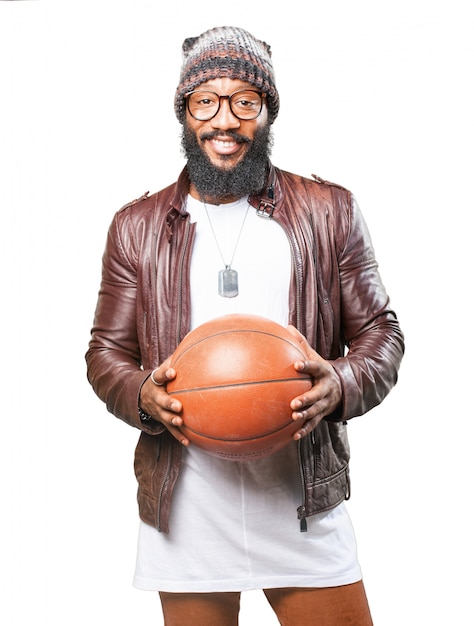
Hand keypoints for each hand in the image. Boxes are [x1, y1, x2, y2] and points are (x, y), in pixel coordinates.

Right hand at [138, 357, 188, 445]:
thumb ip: (173, 359)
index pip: (158, 376)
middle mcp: (155, 397)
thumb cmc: (158, 380)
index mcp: (155, 382)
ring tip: (179, 421)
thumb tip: (190, 341)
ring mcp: (157, 411)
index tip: (172, 372)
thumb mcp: (161, 369)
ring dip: (172, 420)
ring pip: (164, 416)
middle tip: (178, 405)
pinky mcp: (162, 420)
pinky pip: (170, 430)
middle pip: (161, 400)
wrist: (139, 396)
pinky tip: (188, 441)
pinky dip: (178, 436)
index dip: (164, 374)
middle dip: (169, 403)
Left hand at [286, 325, 342, 440]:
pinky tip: (293, 436)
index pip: (315, 367)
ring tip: (294, 417)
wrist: (341, 387)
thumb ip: (301, 344)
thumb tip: (287, 326)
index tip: (296, 365)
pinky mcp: (322, 415)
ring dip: (305, 415)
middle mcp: (326, 389)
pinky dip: (304, 430)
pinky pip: (313, 424)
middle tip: (294, 402)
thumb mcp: (314, 356)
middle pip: (317, 394)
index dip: (307, 366)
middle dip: (306, 399)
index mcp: (324, 372)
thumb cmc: (320, 370)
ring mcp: (325, 403)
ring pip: (316, 410)